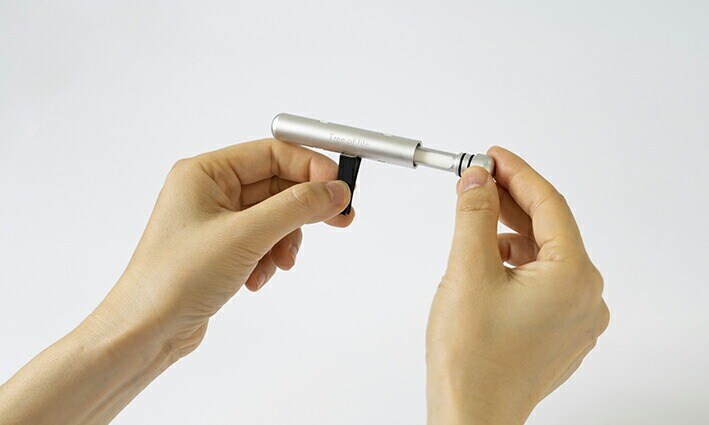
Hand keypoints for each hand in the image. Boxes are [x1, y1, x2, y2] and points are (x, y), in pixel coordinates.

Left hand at [0, 139, 354, 424]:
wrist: (146, 330)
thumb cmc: (175, 278)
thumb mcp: (246, 236)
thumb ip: (295, 207)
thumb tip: (334, 190)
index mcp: (205, 172)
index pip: (271, 152)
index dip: (310, 167)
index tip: (339, 186)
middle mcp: (209, 191)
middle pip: (276, 185)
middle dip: (303, 209)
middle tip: (338, 219)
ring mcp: (215, 221)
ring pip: (273, 216)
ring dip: (285, 239)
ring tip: (279, 263)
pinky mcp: (221, 248)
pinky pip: (262, 240)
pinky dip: (270, 257)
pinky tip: (257, 278)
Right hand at [426, 147, 609, 423]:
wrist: (470, 415)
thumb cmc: (472, 358)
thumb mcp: (467, 270)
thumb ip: (475, 214)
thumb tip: (478, 178)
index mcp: (574, 278)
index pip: (549, 205)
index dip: (518, 173)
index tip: (491, 156)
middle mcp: (585, 298)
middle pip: (549, 230)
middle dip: (511, 201)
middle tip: (477, 180)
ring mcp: (575, 319)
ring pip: (544, 256)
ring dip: (510, 234)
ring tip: (474, 222)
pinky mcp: (559, 332)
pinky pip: (542, 282)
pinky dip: (515, 263)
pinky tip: (486, 260)